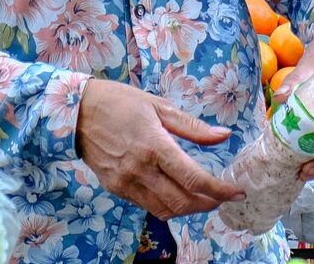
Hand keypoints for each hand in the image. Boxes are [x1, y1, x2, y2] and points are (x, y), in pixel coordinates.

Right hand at [75, 79, 244, 219]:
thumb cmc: (120, 103)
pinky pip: (147, 205)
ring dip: (189, 209)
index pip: (194, 179)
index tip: (237, 192)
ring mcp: (125, 182)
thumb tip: (224, 136)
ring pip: (165, 210)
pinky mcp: (115, 188)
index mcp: (155, 146)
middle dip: (208, 204)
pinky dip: (167, 206)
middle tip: (223, 197)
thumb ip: (193, 127)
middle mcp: (140, 170)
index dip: (220, 190)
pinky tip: (177, 194)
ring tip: (204, 198)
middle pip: (182, 202)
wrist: (75, 112)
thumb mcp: (160, 106)